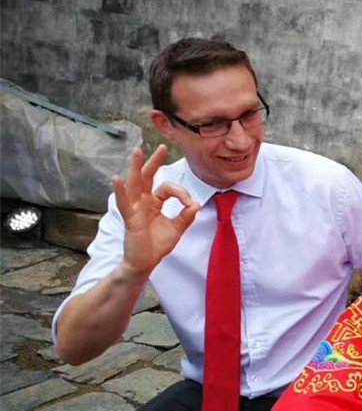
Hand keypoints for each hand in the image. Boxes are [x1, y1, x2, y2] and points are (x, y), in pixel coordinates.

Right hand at [112, 145, 199, 276]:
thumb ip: (186, 216)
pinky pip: (124, 202)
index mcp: (154, 203)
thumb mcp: (176, 229)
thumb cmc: (156, 246)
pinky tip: (117, 178)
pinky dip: (120, 190)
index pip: (167, 188)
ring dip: (136, 168)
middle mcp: (143, 202)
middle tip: (161, 146)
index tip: (190, 204)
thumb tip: (196, 204)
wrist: (145, 263)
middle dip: (154, 161)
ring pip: (135, 184)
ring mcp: (135, 209)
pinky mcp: (130, 218)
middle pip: (148, 178)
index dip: (181, 193)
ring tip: (136, 152)